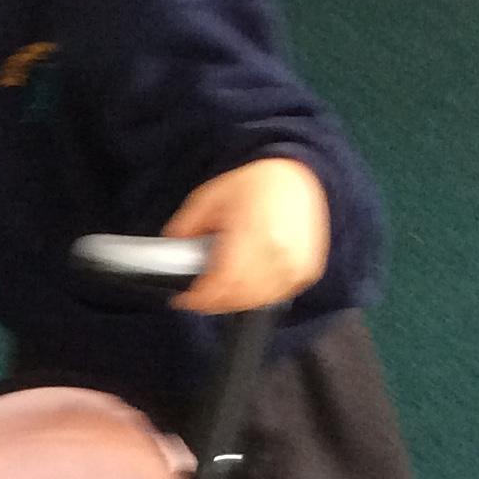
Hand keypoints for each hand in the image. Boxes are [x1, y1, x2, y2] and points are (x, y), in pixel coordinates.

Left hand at [163, 158, 330, 312]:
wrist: (297, 176)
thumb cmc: (257, 184)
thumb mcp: (210, 196)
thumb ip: (186, 224)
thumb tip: (171, 246)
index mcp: (254, 233)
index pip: (224, 281)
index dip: (201, 298)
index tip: (184, 299)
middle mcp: (279, 253)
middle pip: (239, 297)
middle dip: (214, 302)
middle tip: (198, 297)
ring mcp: (297, 265)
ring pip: (258, 302)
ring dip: (235, 302)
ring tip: (220, 291)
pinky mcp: (308, 271)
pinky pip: (277, 297)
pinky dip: (258, 297)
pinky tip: (246, 286)